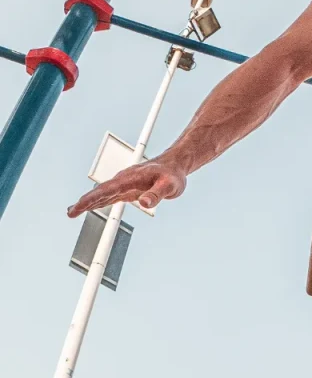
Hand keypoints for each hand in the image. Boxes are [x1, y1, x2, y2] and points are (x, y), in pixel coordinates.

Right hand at [67, 157, 186, 216]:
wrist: (175, 165)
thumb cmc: (173, 175)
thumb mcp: (170, 186)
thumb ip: (157, 194)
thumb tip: (144, 203)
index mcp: (131, 178)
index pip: (108, 189)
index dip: (92, 198)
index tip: (79, 206)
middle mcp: (124, 180)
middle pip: (101, 191)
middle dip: (85, 202)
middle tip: (70, 213)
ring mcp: (124, 184)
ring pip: (103, 194)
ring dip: (88, 202)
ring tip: (72, 212)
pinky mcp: (127, 189)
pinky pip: (110, 196)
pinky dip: (98, 201)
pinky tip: (90, 207)